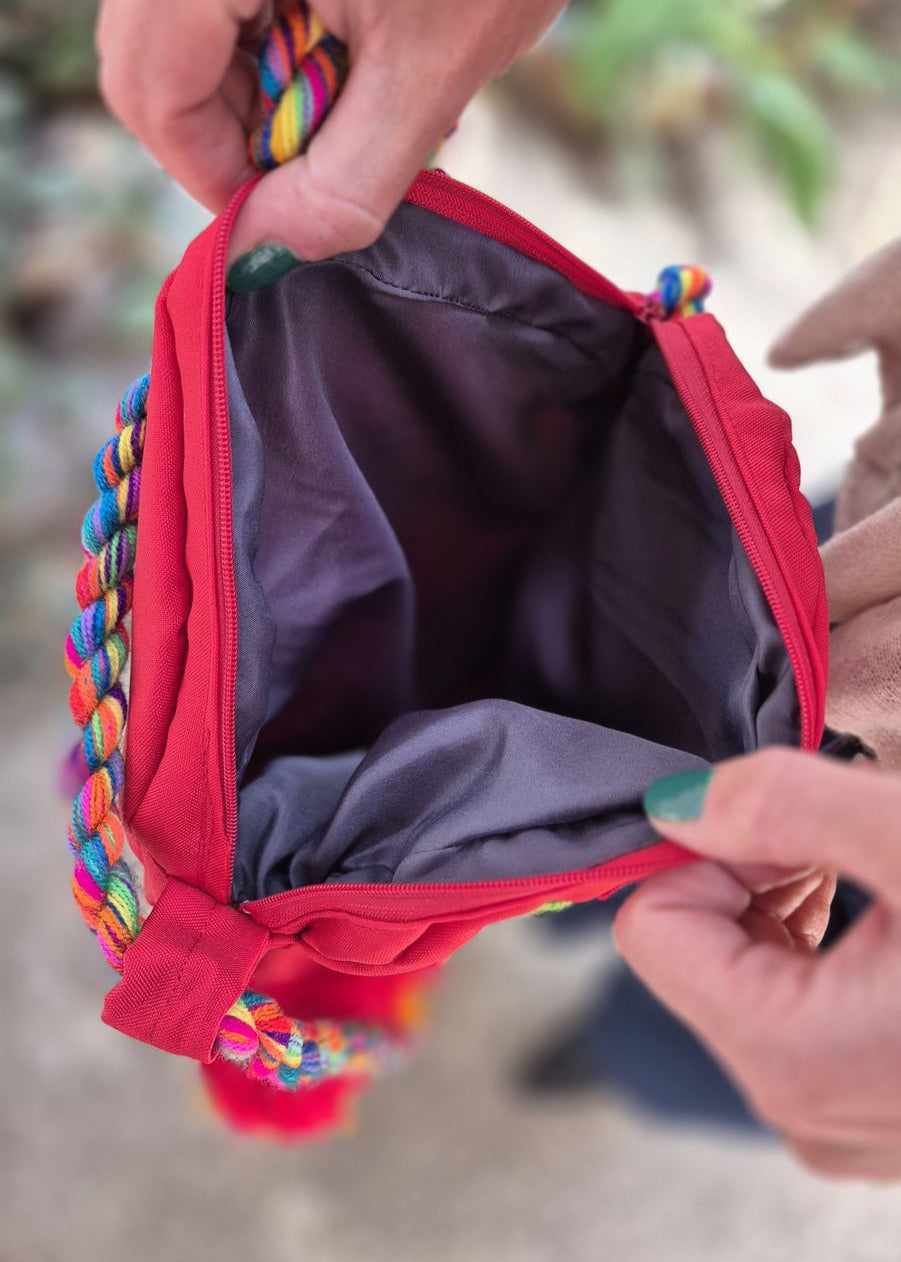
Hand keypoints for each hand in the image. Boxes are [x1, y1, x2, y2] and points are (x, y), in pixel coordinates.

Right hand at [96, 0, 566, 262]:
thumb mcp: (427, 78)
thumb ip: (341, 184)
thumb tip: (255, 250)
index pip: (152, 87)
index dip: (209, 172)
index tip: (277, 212)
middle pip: (148, 62)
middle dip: (224, 134)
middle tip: (311, 160)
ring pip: (172, 36)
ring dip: (246, 94)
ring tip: (338, 94)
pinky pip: (209, 5)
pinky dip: (259, 47)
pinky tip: (327, 53)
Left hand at [614, 749, 900, 1180]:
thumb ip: (789, 807)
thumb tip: (672, 803)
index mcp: (790, 1055)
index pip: (651, 926)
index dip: (714, 855)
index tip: (791, 835)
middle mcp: (799, 1107)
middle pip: (695, 950)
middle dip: (757, 878)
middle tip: (843, 856)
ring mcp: (836, 1119)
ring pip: (745, 975)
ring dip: (794, 908)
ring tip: (875, 888)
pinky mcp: (868, 1111)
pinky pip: (797, 1013)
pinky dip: (827, 952)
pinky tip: (885, 927)